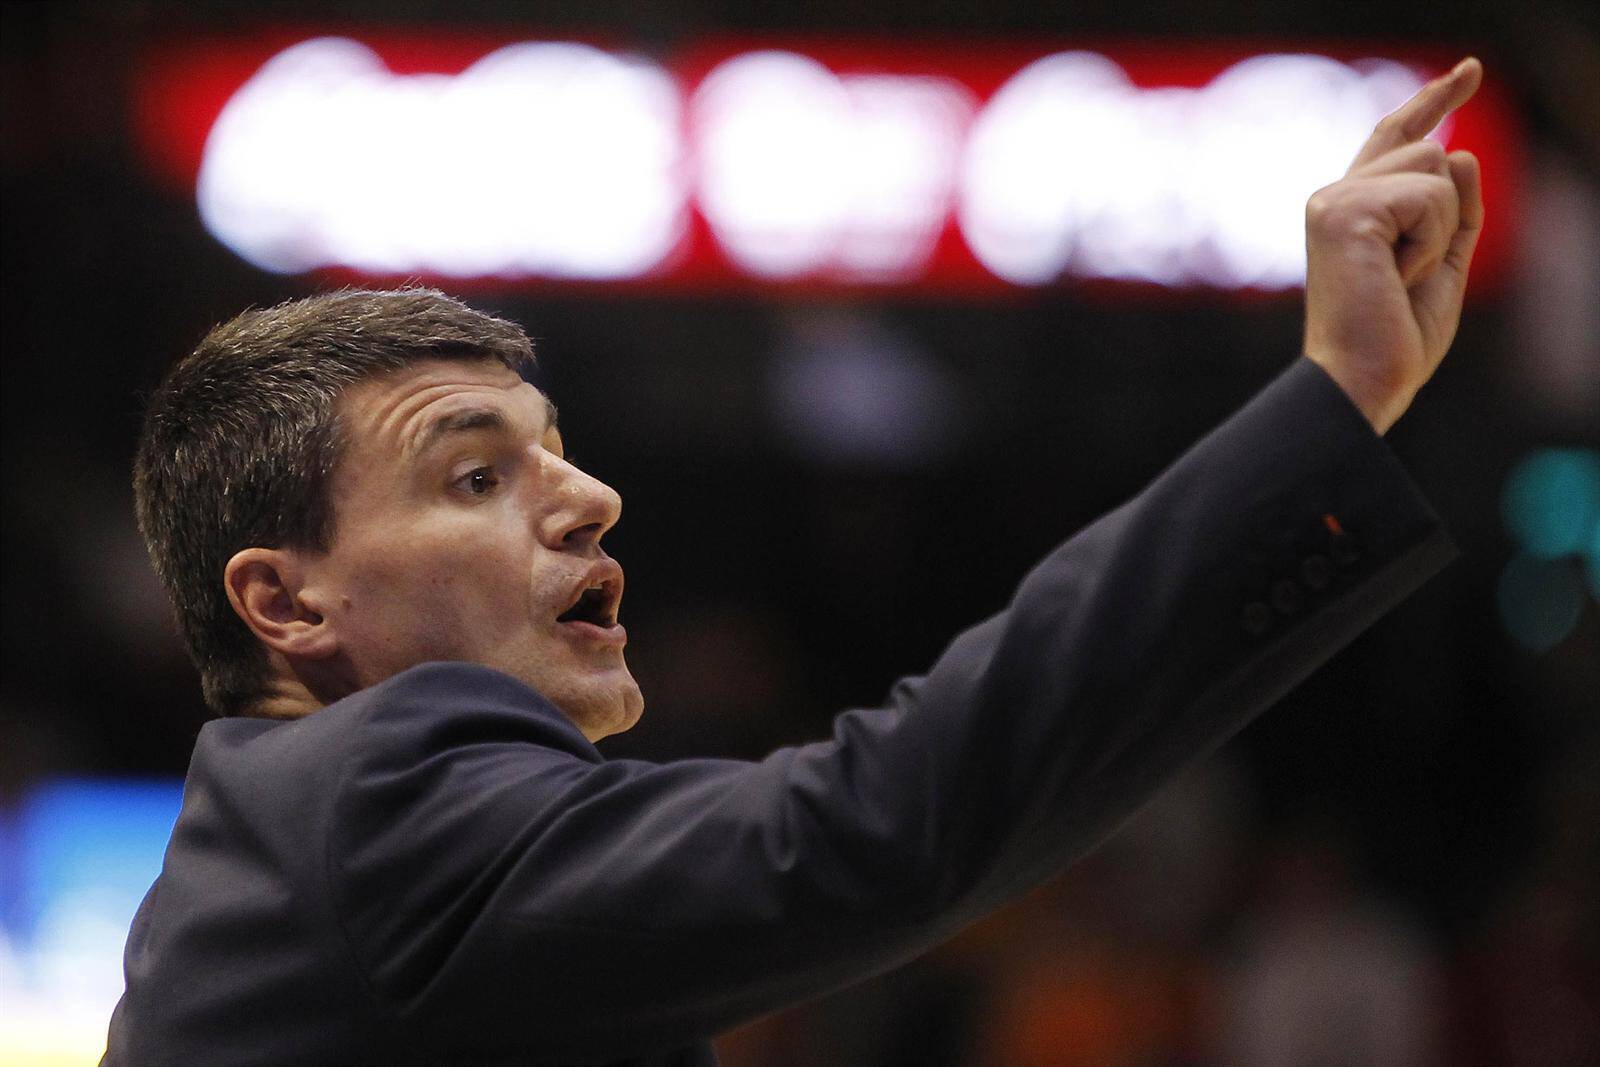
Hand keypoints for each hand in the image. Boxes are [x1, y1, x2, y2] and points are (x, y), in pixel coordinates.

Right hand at [1302, 57, 1484, 434]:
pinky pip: (1430, 196)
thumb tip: (1462, 153)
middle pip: (1431, 152)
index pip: (1396, 138)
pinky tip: (1396, 276)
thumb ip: (1456, 212)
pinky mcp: (1344, 210)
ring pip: (1436, 167)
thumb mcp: (1443, 265)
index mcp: (1351, 210)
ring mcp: (1334, 200)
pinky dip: (1431, 242)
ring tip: (1399, 276)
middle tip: (1405, 277)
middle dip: (1446, 215)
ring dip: (1440, 230)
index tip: (1469, 72)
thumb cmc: (1394, 338)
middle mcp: (1333, 197)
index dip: (1433, 101)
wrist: (1362, 379)